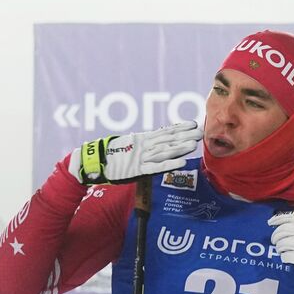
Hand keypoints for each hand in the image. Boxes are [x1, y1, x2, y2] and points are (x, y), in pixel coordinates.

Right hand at [67, 121, 201, 184]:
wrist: (92, 162)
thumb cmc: (111, 156)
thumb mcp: (129, 146)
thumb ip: (142, 143)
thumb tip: (156, 139)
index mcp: (141, 139)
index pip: (163, 132)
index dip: (178, 128)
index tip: (192, 123)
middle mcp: (143, 146)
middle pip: (167, 140)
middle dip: (184, 135)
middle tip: (200, 131)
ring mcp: (140, 157)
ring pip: (164, 152)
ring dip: (180, 148)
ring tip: (194, 144)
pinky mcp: (137, 170)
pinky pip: (156, 167)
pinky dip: (169, 164)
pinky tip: (182, 162)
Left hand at [268, 210, 293, 290]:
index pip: (290, 217)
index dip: (278, 219)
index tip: (270, 222)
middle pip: (284, 230)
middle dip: (275, 235)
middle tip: (274, 238)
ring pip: (283, 243)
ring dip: (279, 246)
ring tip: (280, 248)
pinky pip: (287, 256)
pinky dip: (284, 257)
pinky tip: (285, 257)